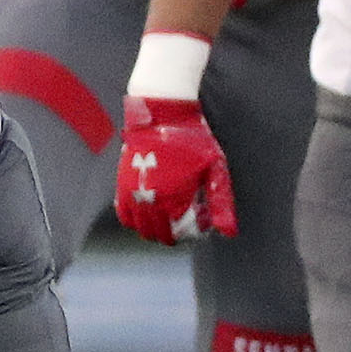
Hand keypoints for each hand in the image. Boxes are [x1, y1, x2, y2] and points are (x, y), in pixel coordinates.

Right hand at [116, 97, 237, 242]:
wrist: (160, 116)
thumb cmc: (192, 141)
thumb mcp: (215, 169)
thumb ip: (221, 203)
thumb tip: (228, 233)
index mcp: (173, 198)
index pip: (180, 234)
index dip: (193, 233)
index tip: (202, 221)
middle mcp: (149, 200)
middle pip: (158, 235)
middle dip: (174, 234)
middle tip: (187, 221)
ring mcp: (132, 194)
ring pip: (139, 228)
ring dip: (154, 230)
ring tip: (169, 219)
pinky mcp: (121, 185)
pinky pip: (123, 215)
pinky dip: (135, 220)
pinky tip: (149, 211)